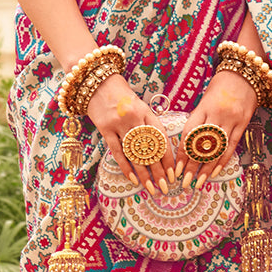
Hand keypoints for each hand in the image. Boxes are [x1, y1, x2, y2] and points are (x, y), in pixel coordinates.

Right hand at [85, 74, 173, 193]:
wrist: (97, 83)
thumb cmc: (122, 98)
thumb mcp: (140, 107)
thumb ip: (149, 125)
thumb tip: (160, 151)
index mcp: (147, 112)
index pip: (161, 138)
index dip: (168, 157)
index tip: (173, 173)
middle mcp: (135, 118)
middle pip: (149, 148)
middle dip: (159, 170)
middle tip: (165, 186)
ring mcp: (119, 123)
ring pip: (135, 153)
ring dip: (143, 173)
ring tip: (150, 187)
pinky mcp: (105, 129)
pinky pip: (117, 151)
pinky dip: (125, 166)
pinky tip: (132, 179)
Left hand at [176, 69, 257, 189]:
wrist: (244, 73)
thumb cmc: (220, 87)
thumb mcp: (204, 100)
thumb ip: (198, 120)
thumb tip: (188, 145)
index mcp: (203, 108)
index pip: (190, 135)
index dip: (183, 153)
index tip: (177, 169)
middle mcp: (217, 115)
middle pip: (202, 145)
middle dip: (193, 166)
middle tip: (185, 182)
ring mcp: (231, 120)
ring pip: (217, 149)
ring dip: (207, 168)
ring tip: (199, 182)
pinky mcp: (243, 123)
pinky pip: (232, 146)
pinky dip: (223, 160)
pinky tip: (215, 171)